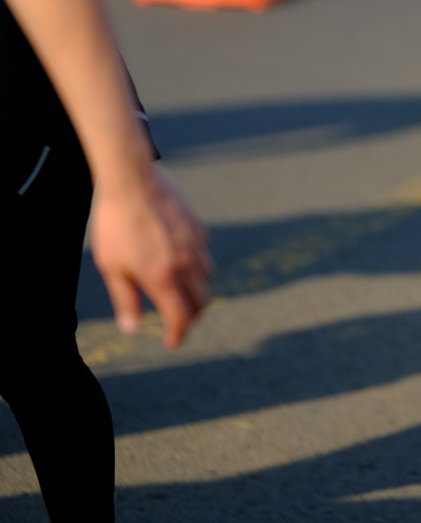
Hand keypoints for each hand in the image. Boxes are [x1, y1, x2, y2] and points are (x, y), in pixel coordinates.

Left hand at [91, 164, 211, 348]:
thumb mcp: (111, 265)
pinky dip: (198, 265)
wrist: (132, 179)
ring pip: (207, 276)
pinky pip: (204, 253)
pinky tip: (184, 261)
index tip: (171, 343)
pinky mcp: (198, 225)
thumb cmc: (115, 223)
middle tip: (178, 321)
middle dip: (192, 316)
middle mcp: (185, 263)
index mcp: (162, 276)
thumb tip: (132, 327)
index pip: (180, 317)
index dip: (178, 334)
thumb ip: (125, 299)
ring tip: (183, 293)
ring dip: (198, 291)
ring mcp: (195, 243)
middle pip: (201, 300)